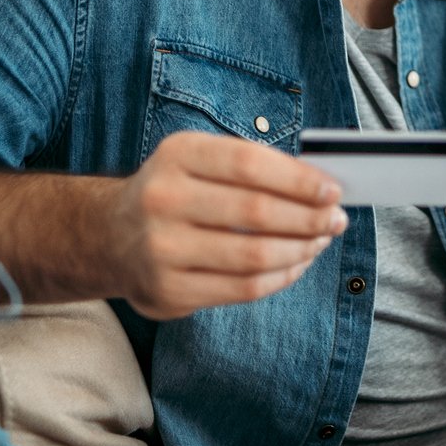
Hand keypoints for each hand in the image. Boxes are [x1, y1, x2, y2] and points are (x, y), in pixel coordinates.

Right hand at [112, 131, 346, 318]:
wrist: (110, 237)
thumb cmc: (176, 193)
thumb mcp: (200, 161)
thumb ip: (253, 169)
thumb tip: (320, 187)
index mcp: (177, 155)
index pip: (249, 164)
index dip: (299, 179)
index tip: (332, 191)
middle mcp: (164, 199)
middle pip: (256, 211)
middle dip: (309, 218)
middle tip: (336, 220)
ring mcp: (162, 248)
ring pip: (254, 254)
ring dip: (301, 249)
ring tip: (320, 241)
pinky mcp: (168, 290)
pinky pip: (243, 288)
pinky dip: (281, 277)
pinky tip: (296, 264)